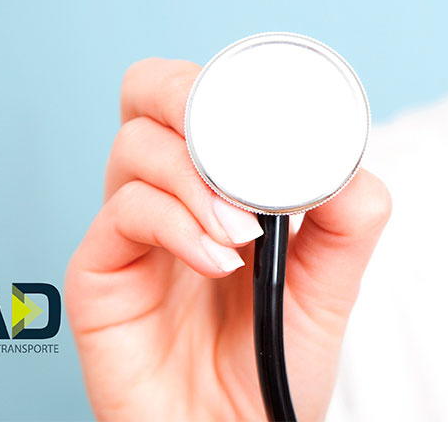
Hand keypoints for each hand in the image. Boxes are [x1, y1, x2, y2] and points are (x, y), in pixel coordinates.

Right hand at [65, 57, 390, 420]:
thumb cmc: (272, 363)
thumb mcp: (328, 284)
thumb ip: (345, 219)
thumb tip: (347, 160)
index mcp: (215, 181)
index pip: (204, 95)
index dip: (232, 83)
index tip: (283, 117)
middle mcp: (166, 191)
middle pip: (148, 90)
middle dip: (189, 95)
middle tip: (235, 141)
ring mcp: (130, 228)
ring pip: (136, 143)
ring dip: (196, 175)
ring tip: (242, 231)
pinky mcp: (100, 270)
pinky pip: (124, 210)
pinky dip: (176, 223)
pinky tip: (216, 260)